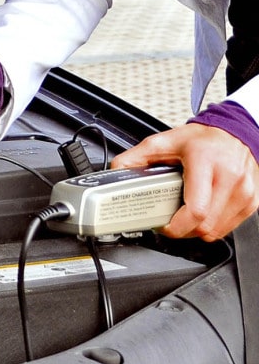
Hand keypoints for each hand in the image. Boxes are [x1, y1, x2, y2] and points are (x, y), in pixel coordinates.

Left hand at [111, 125, 258, 240]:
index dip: (176, 226)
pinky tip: (201, 212)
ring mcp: (243, 192)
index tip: (162, 225)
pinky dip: (212, 226)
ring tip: (183, 215)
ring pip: (216, 231)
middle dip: (182, 230)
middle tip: (168, 221)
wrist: (235, 132)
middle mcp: (229, 178)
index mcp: (205, 162)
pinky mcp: (251, 202)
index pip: (196, 209)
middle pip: (204, 225)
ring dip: (196, 230)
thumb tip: (117, 171)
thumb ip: (137, 157)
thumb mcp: (164, 141)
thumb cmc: (202, 138)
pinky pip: (228, 227)